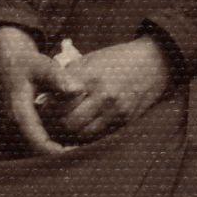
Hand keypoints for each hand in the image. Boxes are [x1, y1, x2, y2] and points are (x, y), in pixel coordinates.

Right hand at [0, 25, 74, 155]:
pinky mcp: (17, 122)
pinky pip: (33, 138)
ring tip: (77, 145)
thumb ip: (59, 78)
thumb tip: (77, 90)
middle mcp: (13, 122)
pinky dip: (49, 140)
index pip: (38, 142)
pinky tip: (66, 137)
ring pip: (34, 145)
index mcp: (19, 111)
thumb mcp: (42, 66)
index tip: (76, 152)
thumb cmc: (26, 61)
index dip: (57, 151)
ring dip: (53, 148)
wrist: (7, 58)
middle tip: (81, 150)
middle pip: (36, 149)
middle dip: (57, 152)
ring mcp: (13, 124)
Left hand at [52, 37, 173, 141]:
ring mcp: (116, 110)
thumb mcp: (89, 60)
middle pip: (68, 122)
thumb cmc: (116, 60)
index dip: (47, 109)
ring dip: (71, 133)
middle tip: (51, 122)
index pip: (58, 102)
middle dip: (57, 124)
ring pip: (83, 134)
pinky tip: (82, 129)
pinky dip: (87, 136)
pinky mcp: (125, 120)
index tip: (43, 109)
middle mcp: (103, 95)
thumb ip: (67, 77)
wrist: (153, 63)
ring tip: (65, 126)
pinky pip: (99, 136)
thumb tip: (44, 95)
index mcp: (89, 76)